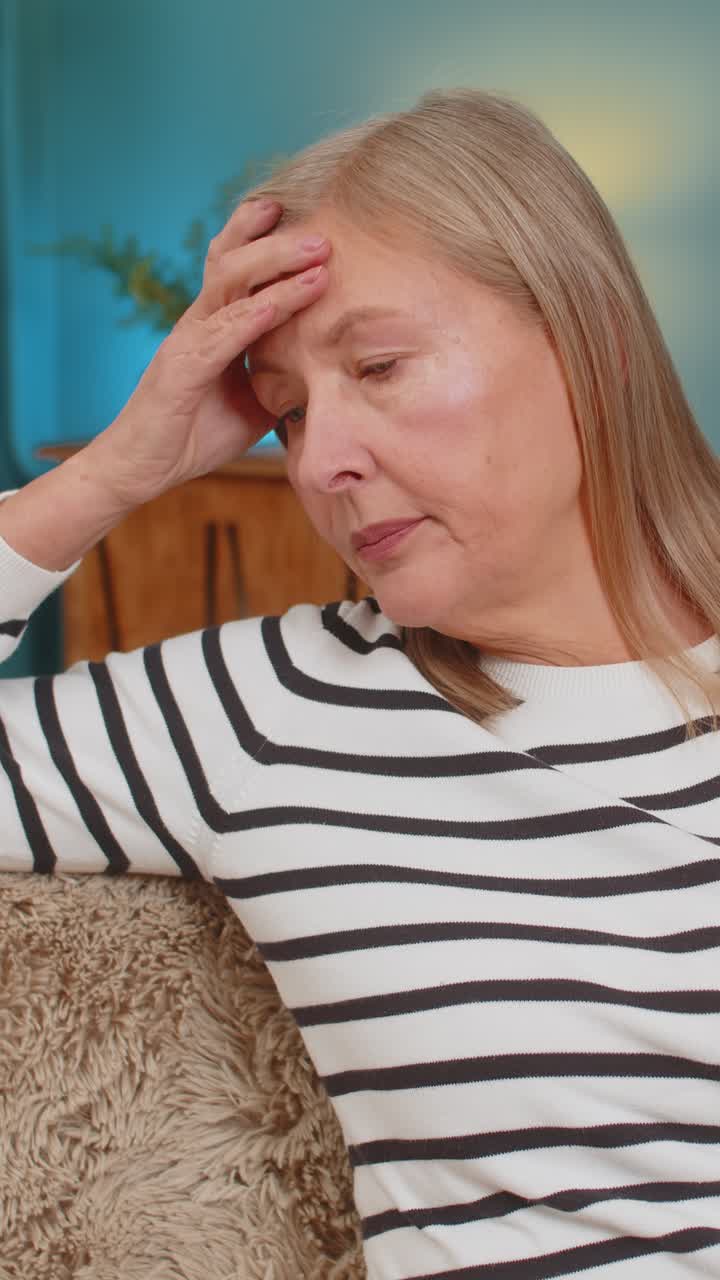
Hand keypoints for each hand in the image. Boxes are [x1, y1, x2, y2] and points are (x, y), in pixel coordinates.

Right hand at [83, 198, 328, 507]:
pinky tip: (279, 303)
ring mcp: (186, 342)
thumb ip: (280, 379)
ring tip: (316, 254)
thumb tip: (327, 372)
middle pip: (234, 262)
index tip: (313, 224)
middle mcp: (198, 323)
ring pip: (229, 286)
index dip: (270, 241)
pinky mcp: (180, 370)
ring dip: (275, 267)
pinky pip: (220, 336)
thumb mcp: (252, 403)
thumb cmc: (194, 435)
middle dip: (279, 241)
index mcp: (214, 326)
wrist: (143, 470)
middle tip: (323, 232)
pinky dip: (252, 317)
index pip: (239, 269)